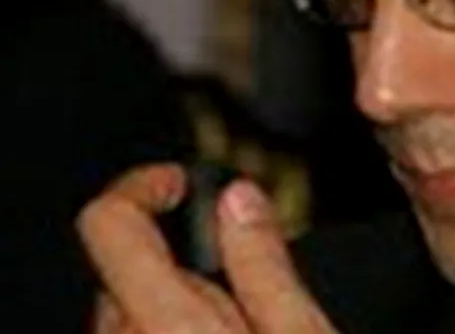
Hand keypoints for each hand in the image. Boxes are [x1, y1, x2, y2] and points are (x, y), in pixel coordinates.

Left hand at [77, 164, 337, 332]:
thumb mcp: (300, 333)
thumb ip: (265, 264)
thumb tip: (241, 197)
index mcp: (167, 323)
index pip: (109, 222)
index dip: (140, 186)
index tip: (173, 180)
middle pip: (121, 272)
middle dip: (176, 263)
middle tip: (238, 289)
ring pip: (121, 315)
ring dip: (164, 307)